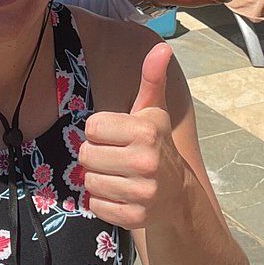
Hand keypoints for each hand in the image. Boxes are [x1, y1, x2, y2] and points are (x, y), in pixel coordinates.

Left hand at [78, 44, 187, 228]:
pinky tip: (119, 194)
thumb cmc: (157, 143)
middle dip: (95, 156)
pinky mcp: (134, 217)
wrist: (177, 193)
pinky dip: (102, 202)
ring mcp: (142, 192)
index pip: (92, 127)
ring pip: (89, 182)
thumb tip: (162, 46)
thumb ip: (152, 78)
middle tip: (114, 156)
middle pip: (86, 156)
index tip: (116, 135)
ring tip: (117, 175)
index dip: (100, 131)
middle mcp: (145, 161)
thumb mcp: (153, 110)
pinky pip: (96, 206)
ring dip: (97, 179)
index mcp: (146, 131)